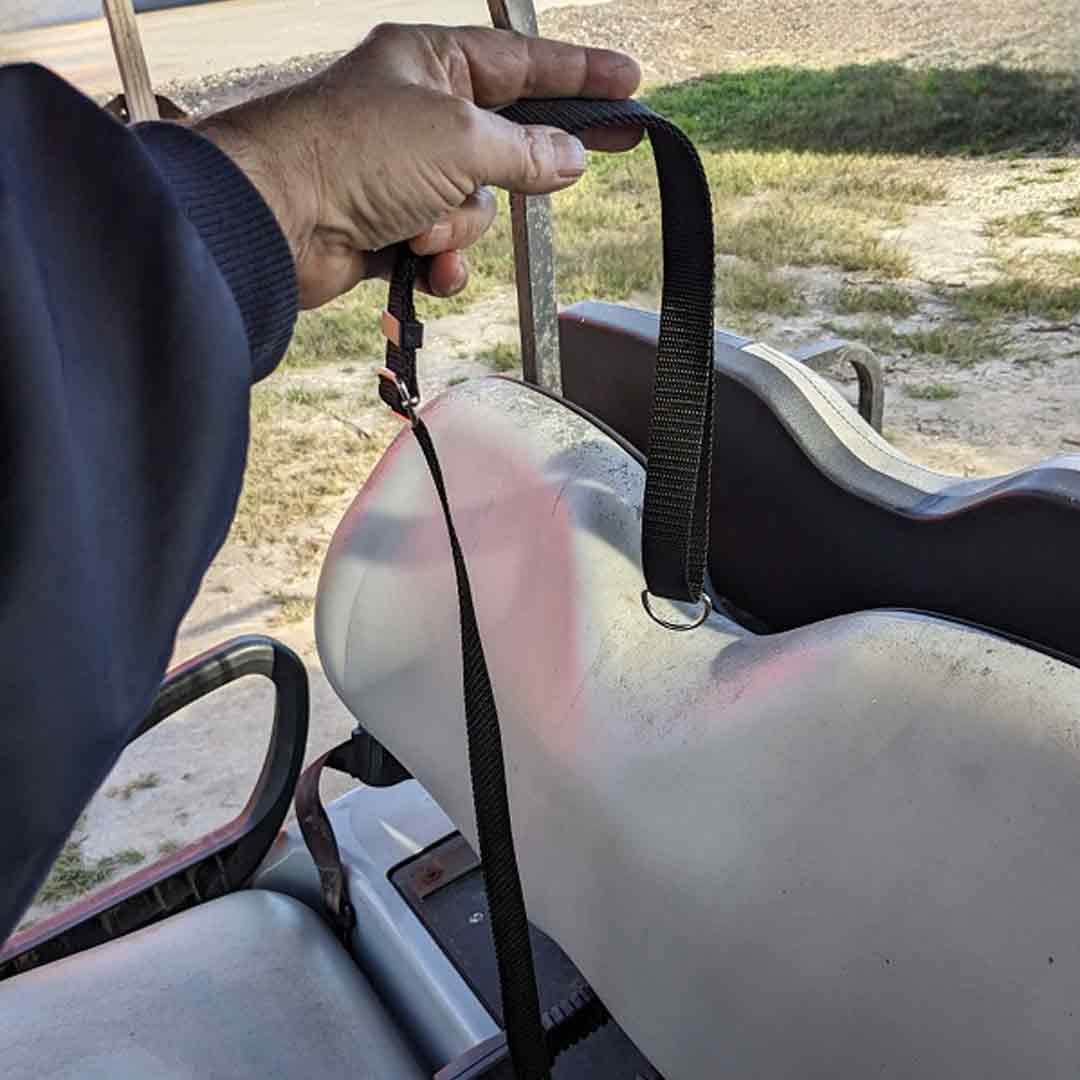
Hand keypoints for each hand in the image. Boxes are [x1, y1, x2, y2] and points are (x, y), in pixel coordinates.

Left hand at [195, 24, 641, 308]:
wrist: (276, 216)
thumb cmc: (350, 150)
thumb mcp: (458, 138)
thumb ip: (525, 151)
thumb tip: (568, 160)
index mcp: (430, 63)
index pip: (523, 63)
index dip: (580, 76)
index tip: (628, 85)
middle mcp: (417, 113)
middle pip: (503, 144)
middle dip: (515, 172)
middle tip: (570, 170)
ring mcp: (402, 172)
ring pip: (475, 206)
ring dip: (458, 226)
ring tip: (423, 226)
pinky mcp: (388, 225)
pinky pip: (445, 246)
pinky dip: (439, 259)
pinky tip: (420, 261)